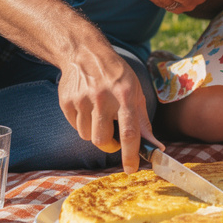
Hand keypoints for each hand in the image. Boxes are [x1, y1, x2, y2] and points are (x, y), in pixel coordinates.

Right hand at [57, 47, 157, 172]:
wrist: (84, 52)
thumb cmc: (116, 75)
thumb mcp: (136, 92)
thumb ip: (143, 122)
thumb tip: (155, 148)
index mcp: (125, 95)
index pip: (129, 132)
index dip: (130, 155)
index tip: (131, 170)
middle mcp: (103, 98)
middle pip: (103, 140)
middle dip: (109, 145)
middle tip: (114, 137)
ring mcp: (82, 99)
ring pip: (87, 136)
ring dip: (95, 133)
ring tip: (99, 115)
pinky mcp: (66, 101)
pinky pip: (75, 126)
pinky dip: (82, 124)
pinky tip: (87, 107)